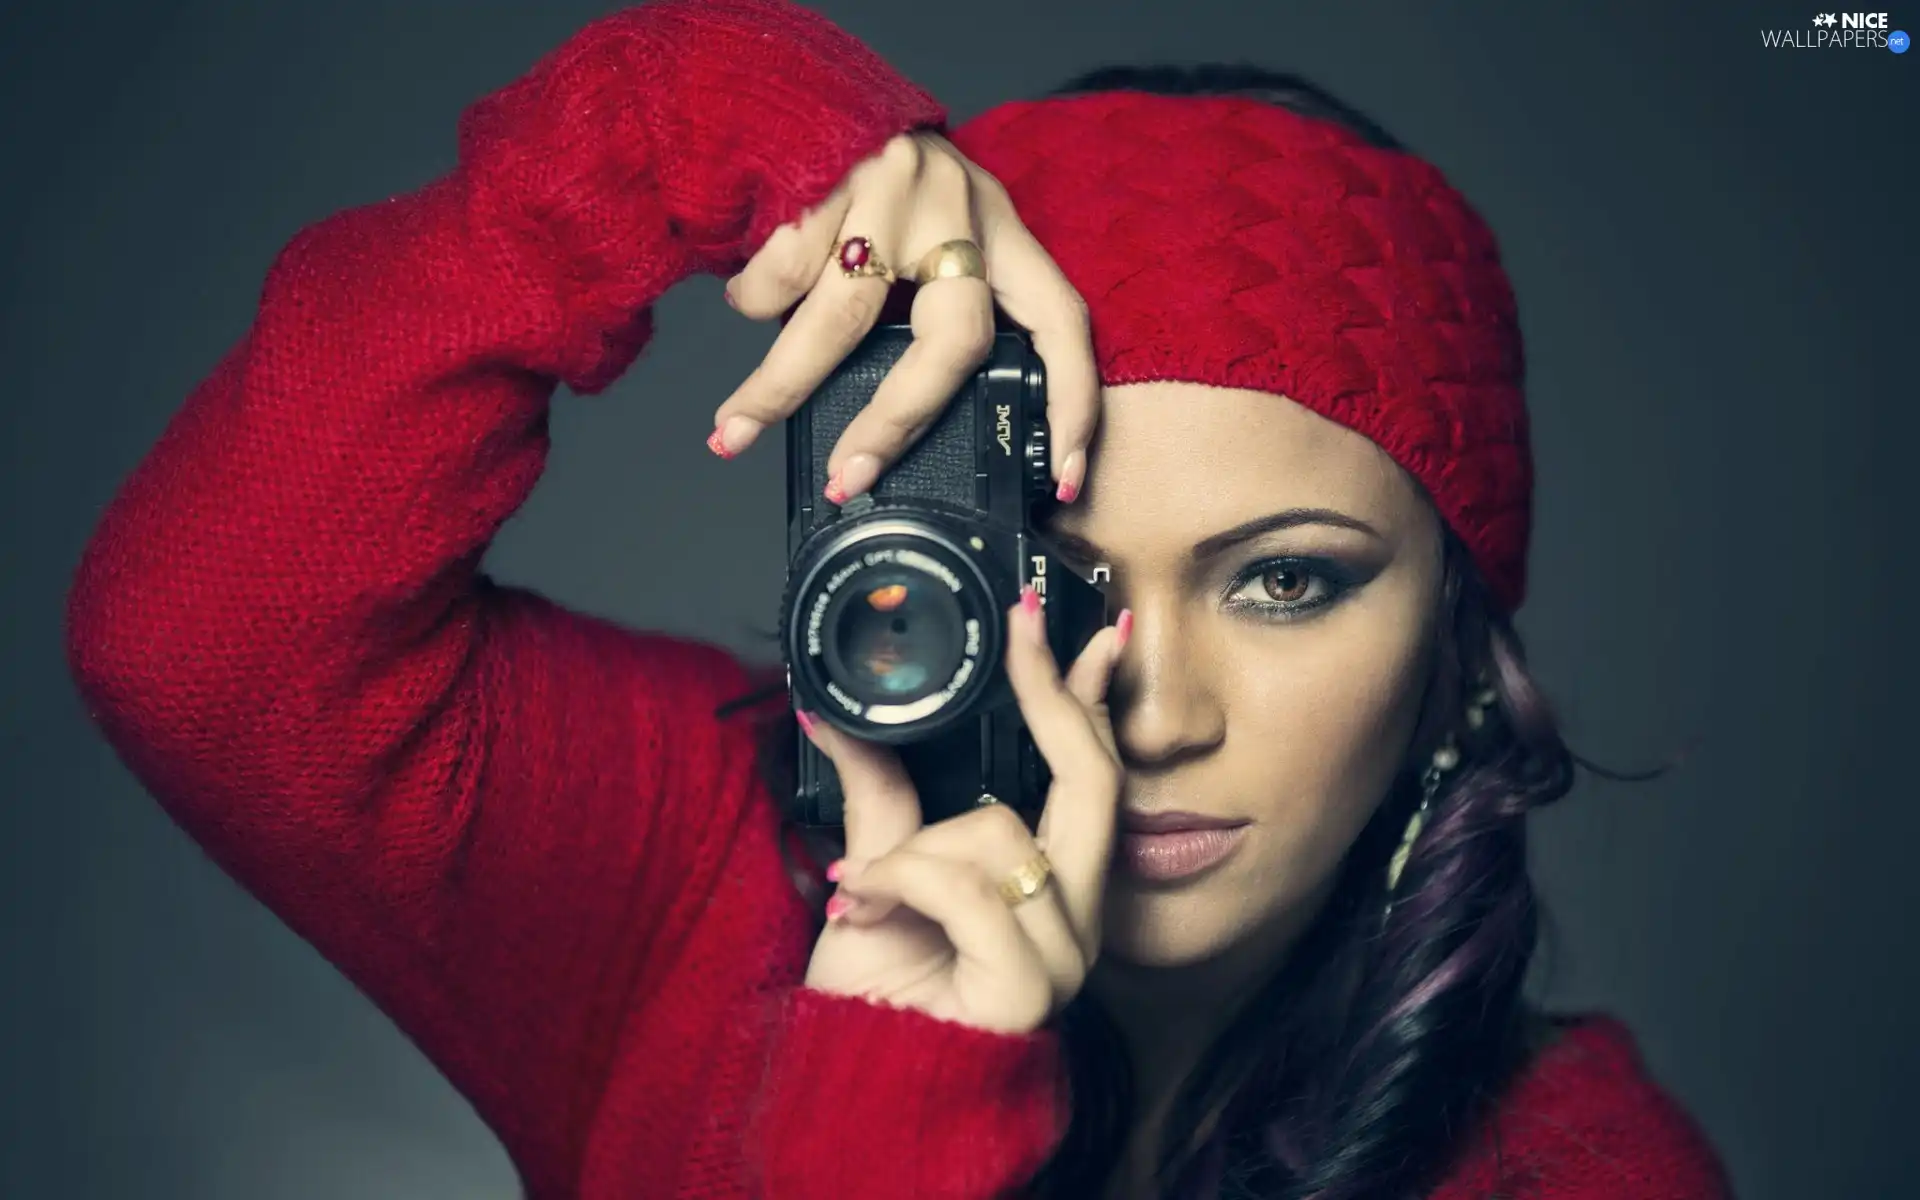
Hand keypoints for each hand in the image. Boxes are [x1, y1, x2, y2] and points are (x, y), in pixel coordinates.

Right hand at [709, 132, 1098, 502]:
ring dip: (782, 385)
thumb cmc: (871, 182)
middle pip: (953, 340)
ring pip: (844, 315)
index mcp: (1002, 230)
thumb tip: (899, 424)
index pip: (1062, 321)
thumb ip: (930, 305)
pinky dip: (755, 302)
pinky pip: (785, 270)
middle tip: (849, 474)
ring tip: (737, 429)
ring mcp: (896, 188)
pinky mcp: (829, 172)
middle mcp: (961, 206)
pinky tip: (746, 303)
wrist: (799, 87)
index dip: (1071, 402)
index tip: (1062, 478)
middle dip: (897, 421)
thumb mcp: (930, 234)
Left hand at [798, 591, 1128, 1034]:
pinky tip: (866, 909)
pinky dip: (902, 882)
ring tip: (864, 894)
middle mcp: (1071, 918)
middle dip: (1056, 698)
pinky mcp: (1027, 985)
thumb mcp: (875, 873)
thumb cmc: (874, 998)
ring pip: (996, 832)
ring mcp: (1059, 955)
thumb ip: (878, 797)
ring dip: (910, 850)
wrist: (848, 1087)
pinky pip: (968, 886)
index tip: (1070, 628)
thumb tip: (836, 715)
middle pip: (1090, 782)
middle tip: (1026, 632)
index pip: (1089, 775)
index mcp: (1046, 887)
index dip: (1083, 698)